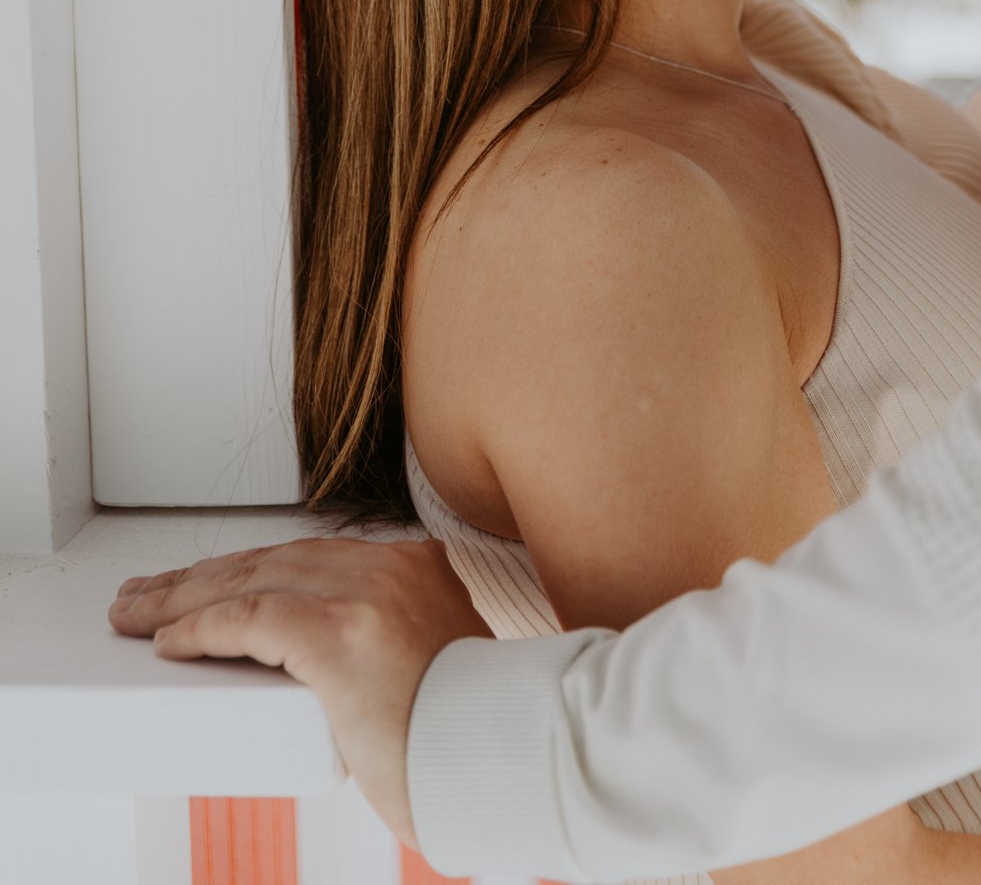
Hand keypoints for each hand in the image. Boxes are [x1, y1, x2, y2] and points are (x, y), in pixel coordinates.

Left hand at [108, 535, 492, 846]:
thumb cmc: (476, 734)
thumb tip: (347, 675)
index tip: (208, 584)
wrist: (511, 753)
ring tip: (139, 612)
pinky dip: (204, 627)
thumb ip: (396, 643)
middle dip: (203, 577)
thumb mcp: (437, 664)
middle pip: (273, 559)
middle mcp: (390, 568)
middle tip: (151, 593)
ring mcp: (366, 595)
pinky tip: (170, 639)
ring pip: (252, 580)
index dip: (249, 568)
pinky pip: (251, 619)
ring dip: (184, 598)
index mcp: (415, 568)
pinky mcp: (340, 634)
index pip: (311, 557)